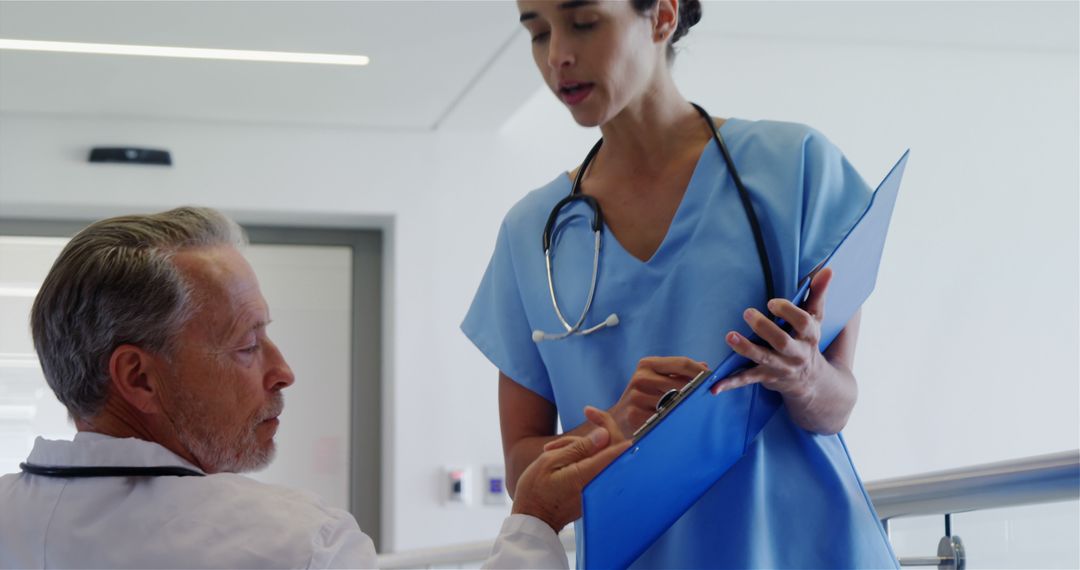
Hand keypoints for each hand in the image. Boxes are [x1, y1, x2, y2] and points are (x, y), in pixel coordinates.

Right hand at [512, 407, 631, 532]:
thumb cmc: (536, 491)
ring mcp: (598, 489)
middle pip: (613, 448)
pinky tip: (560, 458)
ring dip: (579, 446)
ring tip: (552, 450)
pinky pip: (596, 468)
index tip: (591, 412)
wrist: (533, 520)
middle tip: (581, 417)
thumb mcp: (550, 462)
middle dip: (595, 431)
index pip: (614, 448)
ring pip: (601, 456)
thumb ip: (578, 448)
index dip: (607, 424)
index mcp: (587, 475)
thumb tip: (603, 434)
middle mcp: (598, 483)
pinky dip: (581, 458)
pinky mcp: (594, 492)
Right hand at [609, 357, 707, 437]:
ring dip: (688, 408)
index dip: (701, 371)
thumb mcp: (657, 379)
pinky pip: (664, 418)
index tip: (714, 379)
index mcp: (647, 364)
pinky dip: (674, 420)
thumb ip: (679, 372)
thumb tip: (705, 366)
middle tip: (710, 398)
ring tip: (695, 412)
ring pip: (675, 402)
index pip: (682, 363)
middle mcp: (640, 378)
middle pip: (681, 383)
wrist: (618, 420)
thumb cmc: (644, 398)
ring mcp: (637, 397)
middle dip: (697, 392)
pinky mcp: (635, 415)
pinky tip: (678, 423)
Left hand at [711, 267, 833, 398]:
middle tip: (748, 312)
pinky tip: (714, 387)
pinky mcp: (765, 377)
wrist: (811, 381)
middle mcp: (796, 353)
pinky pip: (746, 380)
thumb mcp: (816, 318)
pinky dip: (730, 384)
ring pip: (763, 358)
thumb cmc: (808, 340)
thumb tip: (827, 268)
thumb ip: (818, 293)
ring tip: (730, 336)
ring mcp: (780, 367)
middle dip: (765, 328)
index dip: (788, 311)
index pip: (803, 323)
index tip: (772, 302)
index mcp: (809, 335)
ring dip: (746, 348)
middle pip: (782, 342)